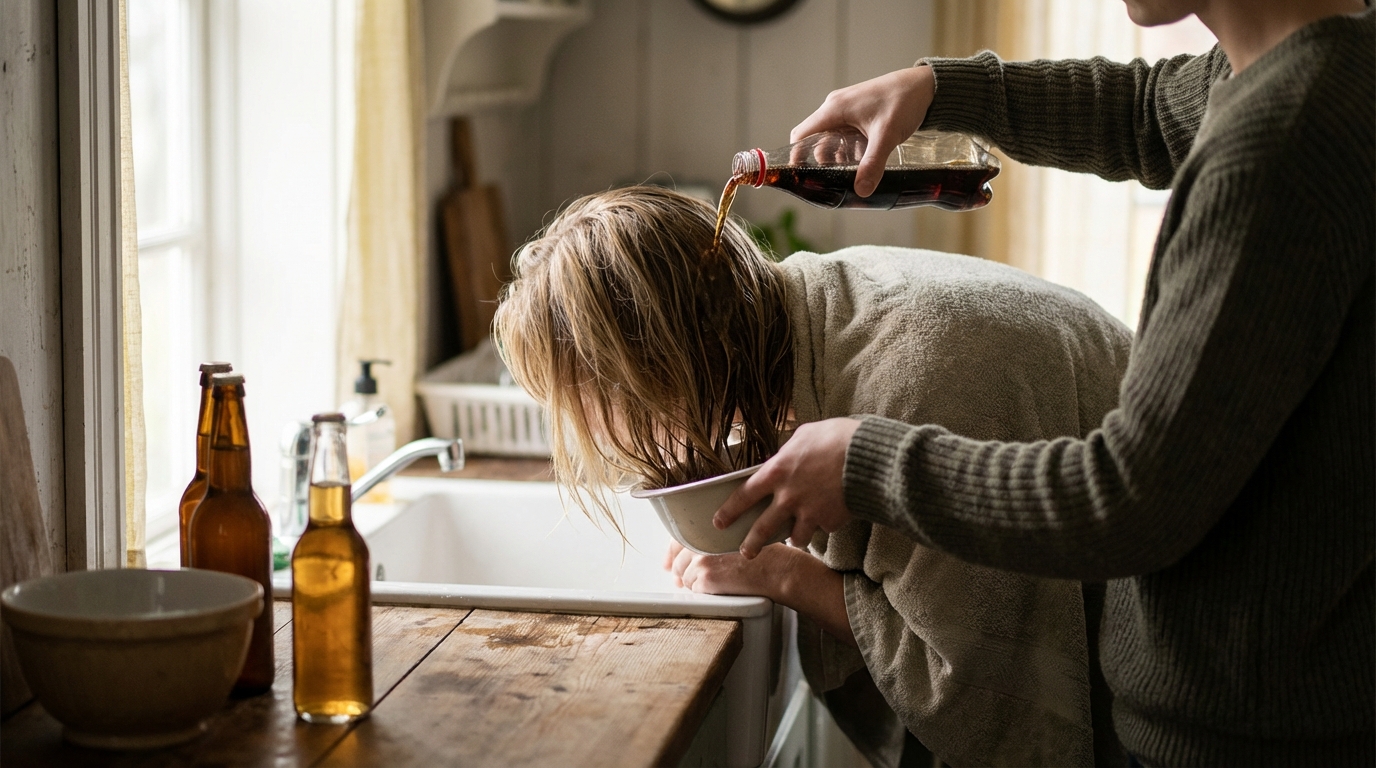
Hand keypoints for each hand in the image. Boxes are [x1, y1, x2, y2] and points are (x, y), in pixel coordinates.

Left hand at [664, 540, 786, 598]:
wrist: (776, 568)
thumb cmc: (763, 552)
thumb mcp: (734, 534)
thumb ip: (711, 538)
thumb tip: (689, 553)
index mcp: (706, 528)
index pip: (677, 540)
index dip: (671, 554)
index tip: (668, 563)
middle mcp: (701, 541)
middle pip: (678, 561)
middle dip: (679, 572)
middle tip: (680, 581)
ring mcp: (702, 559)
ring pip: (685, 577)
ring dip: (693, 583)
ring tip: (709, 585)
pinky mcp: (706, 578)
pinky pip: (694, 590)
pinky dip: (702, 592)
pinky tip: (717, 589)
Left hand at [713, 418, 859, 558]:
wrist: (867, 457)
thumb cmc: (837, 439)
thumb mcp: (805, 436)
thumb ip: (790, 452)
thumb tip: (787, 456)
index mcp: (777, 472)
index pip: (744, 495)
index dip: (729, 510)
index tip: (719, 522)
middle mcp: (788, 497)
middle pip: (763, 528)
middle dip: (752, 544)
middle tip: (746, 552)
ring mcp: (809, 513)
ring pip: (796, 537)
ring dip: (796, 538)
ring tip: (797, 538)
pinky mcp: (830, 521)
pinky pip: (823, 529)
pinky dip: (825, 526)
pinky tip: (830, 517)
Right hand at [791, 65, 934, 197]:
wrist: (925, 86)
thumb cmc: (903, 101)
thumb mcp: (886, 136)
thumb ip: (872, 164)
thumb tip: (861, 191)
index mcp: (834, 109)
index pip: (801, 134)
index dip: (795, 156)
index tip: (799, 176)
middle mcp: (835, 108)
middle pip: (814, 140)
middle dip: (820, 162)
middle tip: (831, 182)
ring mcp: (846, 110)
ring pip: (830, 139)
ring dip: (836, 157)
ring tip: (849, 174)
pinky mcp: (858, 113)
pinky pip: (843, 135)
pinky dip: (848, 150)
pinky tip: (862, 162)